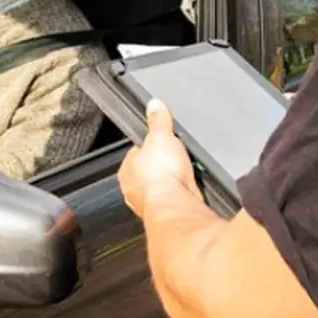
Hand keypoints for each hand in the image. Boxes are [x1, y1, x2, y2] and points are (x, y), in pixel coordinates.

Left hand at [119, 99, 199, 219]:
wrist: (176, 203)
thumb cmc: (160, 175)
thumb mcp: (160, 135)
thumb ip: (157, 120)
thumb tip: (154, 105)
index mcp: (126, 170)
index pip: (135, 153)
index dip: (148, 144)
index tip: (158, 138)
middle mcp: (135, 190)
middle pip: (149, 170)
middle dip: (162, 163)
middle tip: (175, 154)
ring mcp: (152, 203)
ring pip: (163, 186)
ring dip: (173, 179)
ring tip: (186, 169)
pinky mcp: (170, 212)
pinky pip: (177, 197)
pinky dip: (184, 191)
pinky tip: (191, 185)